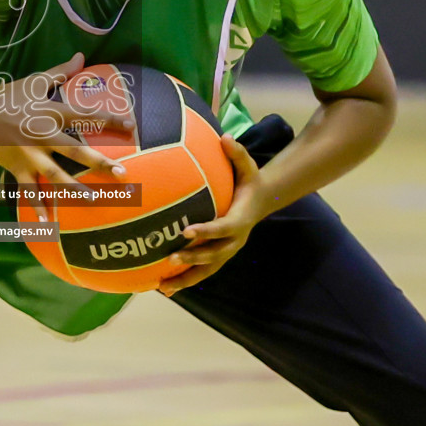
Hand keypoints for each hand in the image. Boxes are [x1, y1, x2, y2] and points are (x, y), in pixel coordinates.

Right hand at [0, 52, 131, 221]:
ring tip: (95, 200)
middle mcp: (43, 136)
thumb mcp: (34, 81)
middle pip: (75, 150)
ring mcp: (30, 156)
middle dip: (99, 163)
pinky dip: (38, 208)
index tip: (132, 126)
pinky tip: (49, 225)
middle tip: (122, 173)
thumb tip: (82, 56)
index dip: (109, 119)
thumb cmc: (7, 96)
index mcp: (50, 113)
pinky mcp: (18, 169)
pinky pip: (30, 192)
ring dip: (75, 190)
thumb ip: (60, 71)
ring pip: (56, 176)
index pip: (85, 115)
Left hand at [158, 134, 266, 295]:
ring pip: (207, 270)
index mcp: (240, 220)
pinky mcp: (220, 257)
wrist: (262, 202)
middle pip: (214, 255)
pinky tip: (163, 289)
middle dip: (193, 259)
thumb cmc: (250, 182)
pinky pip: (202, 272)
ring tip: (162, 287)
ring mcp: (227, 251)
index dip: (205, 232)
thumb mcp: (248, 166)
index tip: (185, 232)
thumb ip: (237, 153)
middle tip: (170, 259)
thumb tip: (226, 137)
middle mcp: (234, 241)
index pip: (222, 228)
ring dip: (186, 278)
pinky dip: (184, 281)